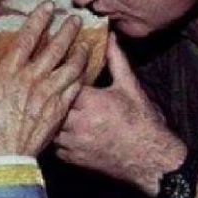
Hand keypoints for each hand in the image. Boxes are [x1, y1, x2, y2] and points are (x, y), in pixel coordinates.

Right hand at [0, 1, 87, 159]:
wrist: (5, 157)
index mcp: (9, 72)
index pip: (27, 38)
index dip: (38, 19)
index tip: (48, 6)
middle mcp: (32, 78)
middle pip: (55, 48)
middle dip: (67, 30)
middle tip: (76, 18)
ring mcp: (49, 93)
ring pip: (71, 66)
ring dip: (79, 52)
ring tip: (85, 43)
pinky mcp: (59, 109)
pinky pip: (75, 88)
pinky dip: (81, 76)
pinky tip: (84, 71)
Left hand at [54, 35, 183, 191]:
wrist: (150, 159)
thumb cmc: (142, 122)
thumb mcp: (130, 86)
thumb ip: (116, 60)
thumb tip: (110, 38)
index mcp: (92, 102)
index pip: (64, 81)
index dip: (60, 73)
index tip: (57, 66)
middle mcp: (79, 123)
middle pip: (51, 103)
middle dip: (50, 94)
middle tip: (46, 85)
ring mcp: (74, 143)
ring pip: (49, 124)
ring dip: (49, 115)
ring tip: (49, 105)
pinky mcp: (73, 158)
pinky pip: (53, 144)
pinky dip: (55, 135)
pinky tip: (60, 126)